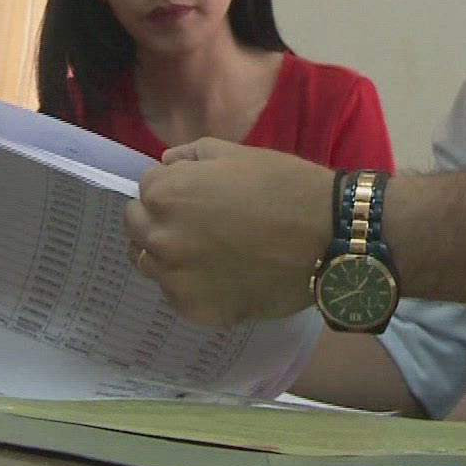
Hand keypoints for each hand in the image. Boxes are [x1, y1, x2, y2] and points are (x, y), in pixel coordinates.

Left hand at [127, 139, 334, 326]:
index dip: (172, 187)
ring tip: (207, 250)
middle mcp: (160, 239)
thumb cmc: (284, 185)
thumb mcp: (237, 153)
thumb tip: (167, 165)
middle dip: (160, 220)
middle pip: (137, 228)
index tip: (197, 193)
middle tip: (198, 221)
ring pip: (150, 264)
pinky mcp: (196, 311)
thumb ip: (191, 156)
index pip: (146, 188)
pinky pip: (176, 295)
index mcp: (166, 195)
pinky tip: (221, 274)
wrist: (328, 237)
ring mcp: (176, 280)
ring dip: (169, 254)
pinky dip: (191, 284)